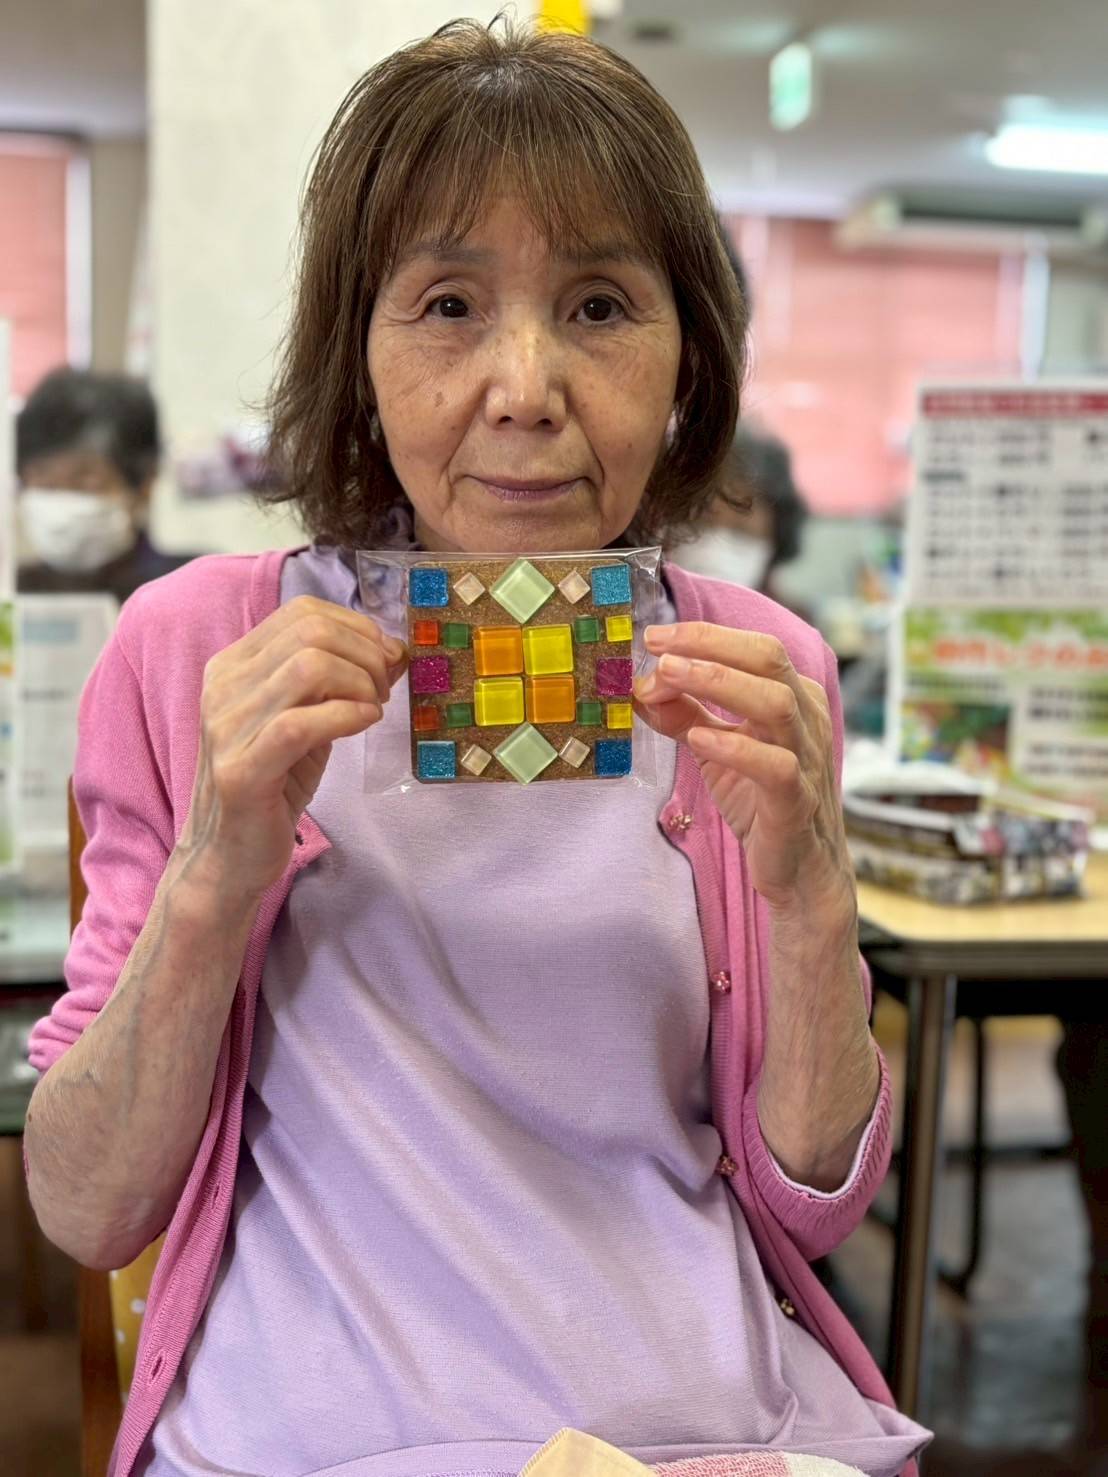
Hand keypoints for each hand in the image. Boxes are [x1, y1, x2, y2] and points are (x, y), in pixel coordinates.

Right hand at [178, 596, 406, 903]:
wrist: (228, 856)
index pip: (301, 612)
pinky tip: (363, 724)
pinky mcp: (241, 771)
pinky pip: (301, 723)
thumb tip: (394, 651)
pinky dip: (346, 715)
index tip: (385, 658)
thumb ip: (341, 683)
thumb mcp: (311, 722)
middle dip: (364, 653)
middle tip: (383, 689)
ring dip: (359, 682)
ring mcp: (226, 727)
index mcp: (234, 666)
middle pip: (309, 632)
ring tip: (372, 709)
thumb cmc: (273, 785)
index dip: (356, 627)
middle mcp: (223, 687)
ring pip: (308, 667)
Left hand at [635, 621, 852, 916]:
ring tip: (668, 678)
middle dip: (710, 645)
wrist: (798, 869)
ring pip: (776, 703)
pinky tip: (698, 739)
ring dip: (718, 683)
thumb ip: (685, 714)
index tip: (654, 636)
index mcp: (793, 696)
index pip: (754, 647)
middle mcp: (806, 718)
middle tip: (658, 648)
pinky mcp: (796, 801)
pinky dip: (736, 747)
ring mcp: (806, 758)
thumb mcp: (716, 748)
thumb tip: (641, 685)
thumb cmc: (760, 800)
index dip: (704, 636)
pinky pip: (775, 766)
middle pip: (769, 659)